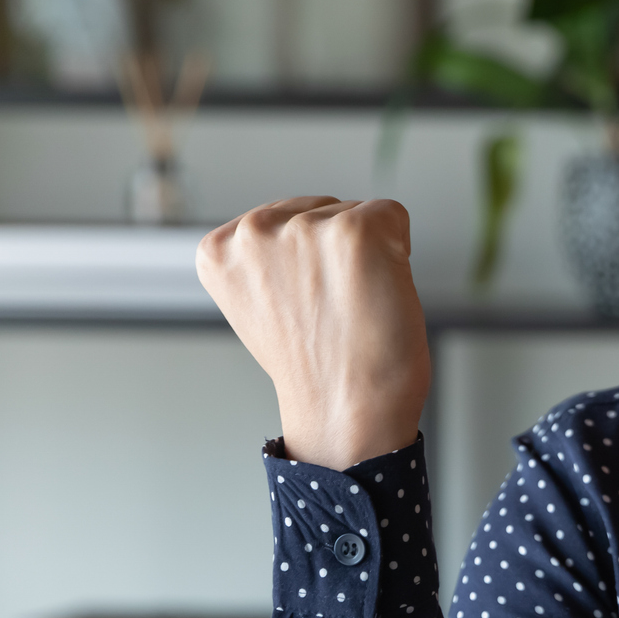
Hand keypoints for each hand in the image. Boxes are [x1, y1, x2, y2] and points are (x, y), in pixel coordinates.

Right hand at [197, 197, 431, 468]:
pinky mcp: (354, 232)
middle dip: (337, 252)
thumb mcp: (260, 303)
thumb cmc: (315, 365)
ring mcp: (303, 229)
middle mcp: (252, 230)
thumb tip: (299, 226)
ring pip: (358, 213)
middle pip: (323, 209)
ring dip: (369, 254)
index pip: (285, 218)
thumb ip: (268, 259)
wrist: (346, 408)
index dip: (309, 262)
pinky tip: (377, 295)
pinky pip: (392, 215)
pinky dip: (400, 251)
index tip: (303, 305)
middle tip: (332, 310)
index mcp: (218, 248)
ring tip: (352, 307)